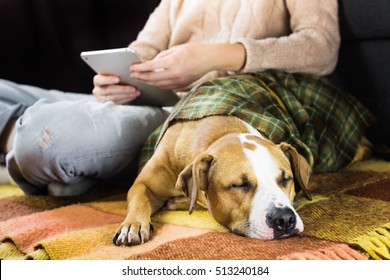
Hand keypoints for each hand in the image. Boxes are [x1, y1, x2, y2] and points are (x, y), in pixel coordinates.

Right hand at [92, 74, 139, 103]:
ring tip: (137, 92)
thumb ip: (116, 75)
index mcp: (97, 81)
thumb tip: (129, 73)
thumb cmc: (114, 81)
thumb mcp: (113, 77)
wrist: (112, 92)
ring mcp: (102, 99)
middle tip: (133, 88)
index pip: (99, 80)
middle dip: (123, 89)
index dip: (108, 79)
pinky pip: (118, 103)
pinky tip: (133, 96)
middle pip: (109, 90)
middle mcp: (97, 90)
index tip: (118, 79)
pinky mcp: (107, 106)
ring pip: (114, 97)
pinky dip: (127, 99)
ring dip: (127, 95)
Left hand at [129, 43, 244, 89]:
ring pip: (158, 85)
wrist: (210, 59)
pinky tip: (152, 83)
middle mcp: (175, 74)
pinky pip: (166, 88)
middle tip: (132, 75)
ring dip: (147, 83)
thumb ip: (162, 57)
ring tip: (140, 80)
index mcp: (172, 62)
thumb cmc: (194, 50)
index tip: (132, 68)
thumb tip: (151, 64)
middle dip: (141, 77)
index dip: (140, 68)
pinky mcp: (182, 86)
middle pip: (152, 78)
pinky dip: (157, 86)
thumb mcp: (176, 49)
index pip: (151, 67)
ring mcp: (179, 82)